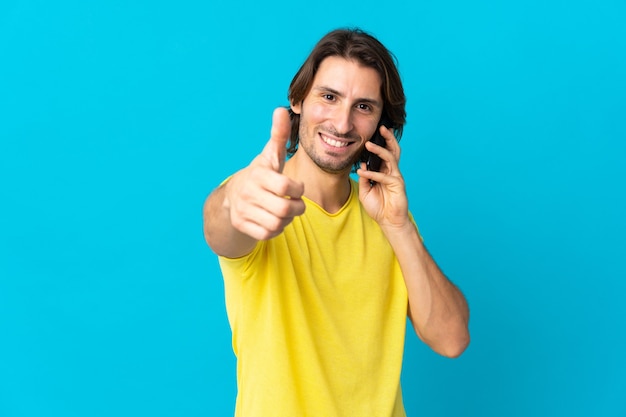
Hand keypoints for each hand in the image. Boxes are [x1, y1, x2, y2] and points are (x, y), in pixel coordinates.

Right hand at [223, 107, 304, 239]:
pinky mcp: (241, 225)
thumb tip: (280, 110)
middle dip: (297, 208)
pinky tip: (275, 220)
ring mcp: (243, 210)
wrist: (232, 197)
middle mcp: (248, 193)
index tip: (297, 188)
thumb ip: (278, 136)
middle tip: (297, 204)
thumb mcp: (270, 156)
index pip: (286, 187)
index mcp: (258, 175)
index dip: (298, 190)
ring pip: (277, 224)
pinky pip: (267, 234)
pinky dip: (276, 230)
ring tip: (286, 212)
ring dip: (287, 221)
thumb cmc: (260, 175)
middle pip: (285, 210)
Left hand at [356, 125, 409, 228]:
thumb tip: (362, 164)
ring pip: (390, 158)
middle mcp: (392, 171)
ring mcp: (396, 177)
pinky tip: (363, 171)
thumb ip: (364, 177)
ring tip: (369, 144)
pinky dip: (373, 173)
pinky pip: (384, 176)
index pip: (383, 154)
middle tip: (382, 127)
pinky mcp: (398, 185)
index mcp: (385, 171)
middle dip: (388, 138)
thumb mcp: (365, 191)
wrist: (389, 221)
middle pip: (392, 150)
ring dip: (380, 150)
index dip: (379, 144)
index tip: (370, 134)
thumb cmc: (378, 207)